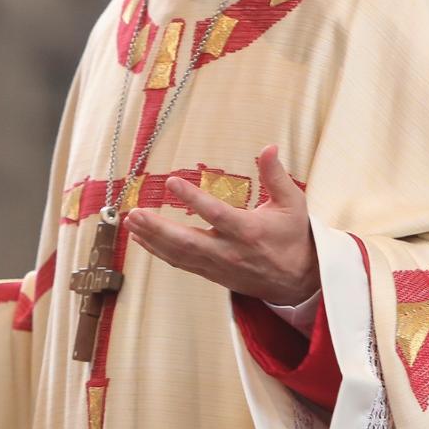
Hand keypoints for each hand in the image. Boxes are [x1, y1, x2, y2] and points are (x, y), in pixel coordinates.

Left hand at [122, 145, 319, 307]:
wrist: (298, 281)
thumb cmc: (294, 237)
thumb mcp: (292, 203)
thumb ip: (276, 175)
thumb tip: (268, 147)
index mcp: (249, 231)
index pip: (215, 214)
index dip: (192, 198)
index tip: (171, 181)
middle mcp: (230, 251)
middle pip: (188, 242)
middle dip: (158, 228)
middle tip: (135, 213)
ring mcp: (218, 266)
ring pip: (179, 255)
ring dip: (152, 239)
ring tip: (131, 223)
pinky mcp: (212, 274)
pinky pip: (180, 264)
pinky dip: (159, 252)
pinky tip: (142, 240)